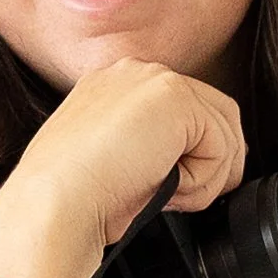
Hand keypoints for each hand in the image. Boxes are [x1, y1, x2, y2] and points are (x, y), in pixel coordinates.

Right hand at [0, 58, 245, 277]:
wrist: (53, 204)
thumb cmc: (71, 201)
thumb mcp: (116, 165)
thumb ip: (153, 149)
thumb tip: (198, 164)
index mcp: (114, 87)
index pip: (187, 110)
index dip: (198, 154)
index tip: (180, 188)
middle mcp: (134, 73)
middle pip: (217, 113)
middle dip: (214, 165)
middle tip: (183, 197)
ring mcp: (154, 80)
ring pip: (224, 132)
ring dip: (206, 179)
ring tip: (166, 196)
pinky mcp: (174, 98)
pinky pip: (221, 147)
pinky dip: (202, 181)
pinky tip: (165, 189)